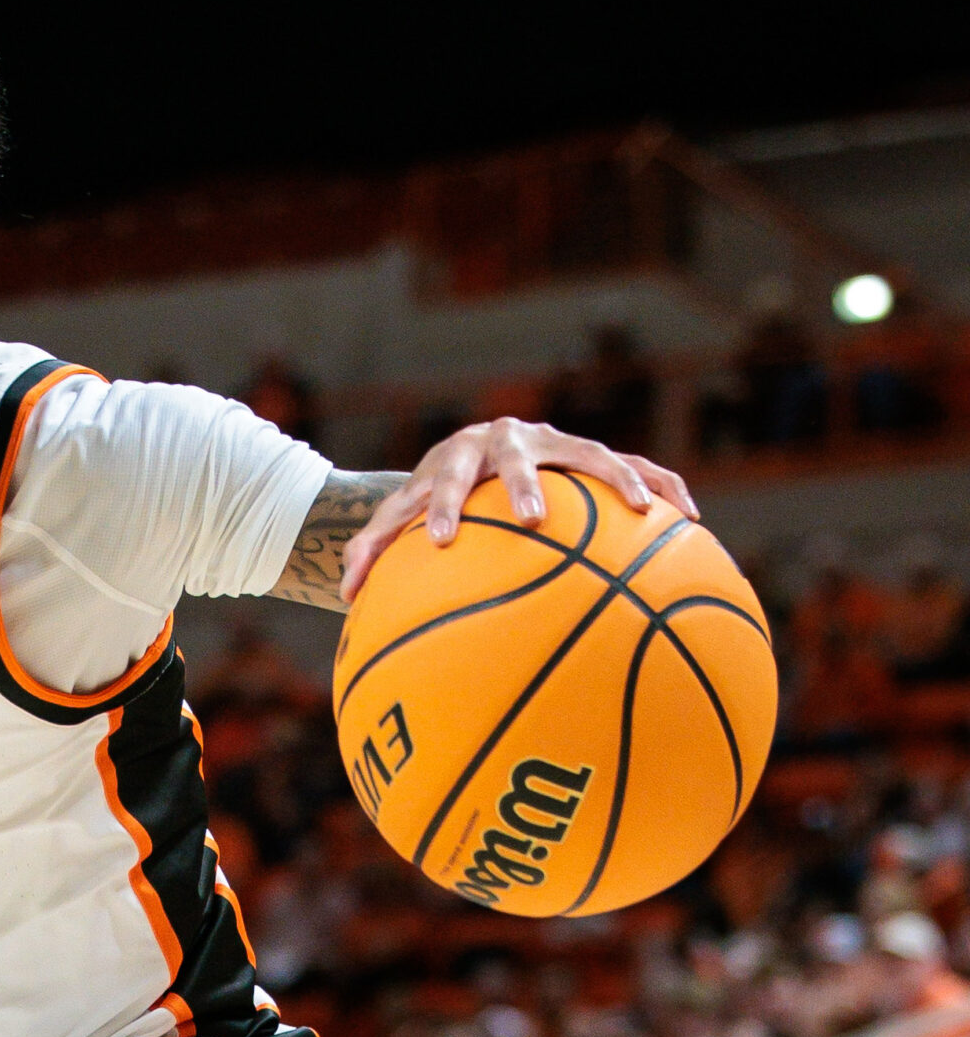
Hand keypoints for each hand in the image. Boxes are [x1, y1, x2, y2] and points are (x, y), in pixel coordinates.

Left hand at [339, 418, 696, 603]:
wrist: (467, 455)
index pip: (444, 481)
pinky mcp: (591, 454)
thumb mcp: (401, 518)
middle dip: (523, 483)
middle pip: (516, 455)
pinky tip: (691, 520)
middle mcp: (508, 440)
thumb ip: (373, 551)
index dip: (441, 507)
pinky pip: (636, 466)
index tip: (438, 541)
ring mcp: (556, 442)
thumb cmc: (432, 498)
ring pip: (588, 452)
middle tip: (529, 517)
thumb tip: (344, 596)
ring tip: (639, 509)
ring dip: (614, 475)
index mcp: (457, 456)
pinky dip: (663, 486)